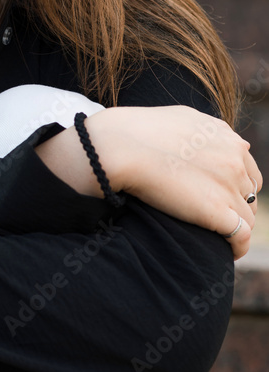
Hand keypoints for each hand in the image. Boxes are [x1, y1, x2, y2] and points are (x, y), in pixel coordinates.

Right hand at [87, 105, 261, 259]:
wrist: (121, 147)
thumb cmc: (139, 131)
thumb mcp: (182, 118)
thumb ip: (205, 130)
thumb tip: (215, 138)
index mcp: (227, 139)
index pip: (247, 170)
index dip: (236, 186)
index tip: (220, 197)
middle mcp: (234, 160)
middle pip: (249, 194)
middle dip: (237, 206)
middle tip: (216, 218)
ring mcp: (228, 186)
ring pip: (247, 217)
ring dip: (236, 227)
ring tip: (220, 239)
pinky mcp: (217, 212)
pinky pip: (241, 236)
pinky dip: (238, 247)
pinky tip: (227, 252)